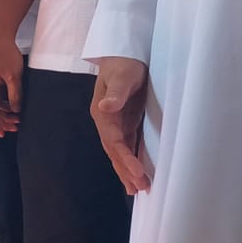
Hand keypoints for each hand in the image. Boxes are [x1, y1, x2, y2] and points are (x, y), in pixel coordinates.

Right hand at [0, 40, 24, 136]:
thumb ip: (15, 95)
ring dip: (4, 113)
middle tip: (16, 128)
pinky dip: (4, 104)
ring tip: (18, 119)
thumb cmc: (5, 54)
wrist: (0, 37)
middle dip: (2, 121)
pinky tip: (14, 108)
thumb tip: (16, 110)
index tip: (3, 134)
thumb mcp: (14, 76)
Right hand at [92, 58, 150, 194]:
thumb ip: (115, 92)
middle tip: (139, 189)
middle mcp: (106, 121)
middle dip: (125, 170)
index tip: (138, 173)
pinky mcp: (125, 121)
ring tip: (136, 189)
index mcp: (102, 113)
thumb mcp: (122, 76)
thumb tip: (105, 107)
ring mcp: (115, 122)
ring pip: (119, 151)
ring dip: (126, 170)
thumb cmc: (124, 63)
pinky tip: (137, 171)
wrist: (124, 53)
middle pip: (114, 151)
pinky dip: (131, 159)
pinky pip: (127, 145)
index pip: (114, 141)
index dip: (125, 158)